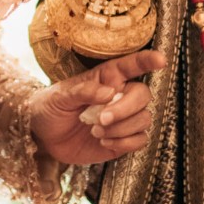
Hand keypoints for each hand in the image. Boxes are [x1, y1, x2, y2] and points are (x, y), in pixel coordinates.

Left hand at [28, 49, 166, 165]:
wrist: (43, 137)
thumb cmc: (50, 107)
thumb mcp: (60, 96)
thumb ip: (83, 90)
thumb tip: (109, 91)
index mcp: (106, 78)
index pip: (131, 66)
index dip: (147, 60)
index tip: (160, 60)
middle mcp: (119, 96)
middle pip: (143, 95)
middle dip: (126, 108)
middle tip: (101, 118)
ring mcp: (122, 119)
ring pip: (144, 119)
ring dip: (122, 128)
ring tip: (96, 131)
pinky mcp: (121, 140)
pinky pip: (140, 140)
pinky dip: (124, 142)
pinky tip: (104, 141)